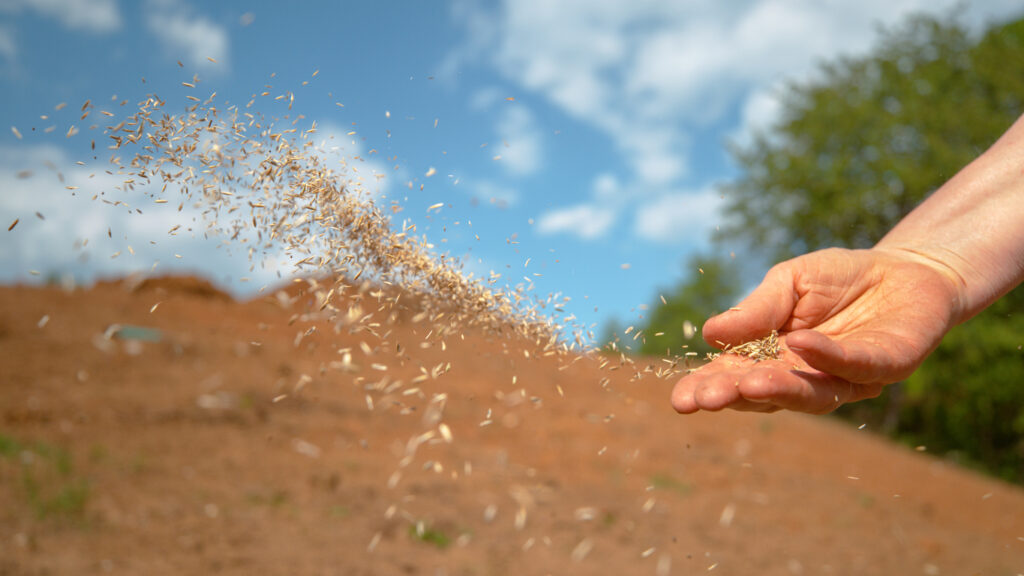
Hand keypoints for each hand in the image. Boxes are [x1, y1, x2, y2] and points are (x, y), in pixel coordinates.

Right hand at [671, 247, 963, 413]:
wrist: (906, 270)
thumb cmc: (840, 279)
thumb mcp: (788, 282)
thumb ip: (755, 311)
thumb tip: (710, 334)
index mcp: (773, 360)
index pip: (734, 379)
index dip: (707, 389)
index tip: (680, 400)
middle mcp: (806, 378)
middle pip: (767, 395)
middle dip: (736, 397)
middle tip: (706, 399)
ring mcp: (846, 378)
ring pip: (810, 394)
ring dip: (778, 390)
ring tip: (747, 384)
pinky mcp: (885, 367)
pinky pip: (853, 366)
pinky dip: (826, 357)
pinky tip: (799, 343)